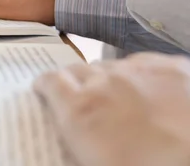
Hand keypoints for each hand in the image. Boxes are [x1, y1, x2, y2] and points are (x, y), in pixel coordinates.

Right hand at [34, 53, 189, 165]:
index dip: (45, 85)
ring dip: (110, 80)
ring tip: (122, 101)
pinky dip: (141, 75)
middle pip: (79, 70)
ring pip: (112, 66)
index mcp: (80, 110)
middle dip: (77, 83)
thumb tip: (68, 131)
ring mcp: (140, 71)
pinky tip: (150, 92)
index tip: (45, 90)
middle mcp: (105, 82)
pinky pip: (144, 62)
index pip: (50, 81)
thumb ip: (74, 136)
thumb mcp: (93, 163)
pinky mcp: (172, 67)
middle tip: (86, 101)